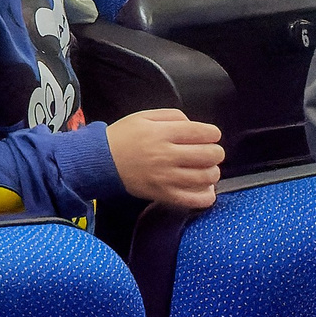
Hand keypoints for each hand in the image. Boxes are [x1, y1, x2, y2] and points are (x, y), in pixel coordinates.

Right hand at [108, 108, 223, 208]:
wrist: (100, 161)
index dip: (213, 133)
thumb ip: (172, 116)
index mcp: (161, 133)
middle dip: (215, 152)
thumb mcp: (143, 117)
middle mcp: (166, 155)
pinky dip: (207, 195)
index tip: (209, 135)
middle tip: (207, 152)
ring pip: (207, 177)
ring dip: (212, 171)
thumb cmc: (123, 137)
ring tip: (203, 169)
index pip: (203, 133)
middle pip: (210, 155)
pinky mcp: (164, 195)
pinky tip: (203, 188)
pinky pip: (196, 200)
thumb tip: (195, 126)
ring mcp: (166, 178)